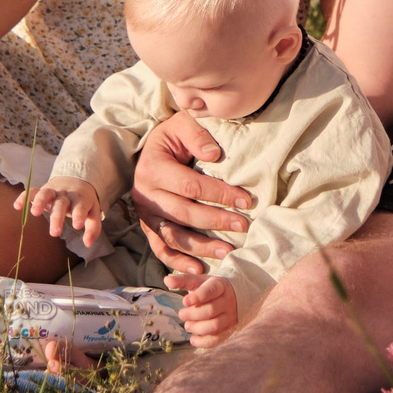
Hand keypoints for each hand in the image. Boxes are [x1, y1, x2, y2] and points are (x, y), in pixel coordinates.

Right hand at [28, 178, 104, 243]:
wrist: (76, 179)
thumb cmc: (84, 201)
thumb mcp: (93, 212)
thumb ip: (93, 228)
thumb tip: (88, 244)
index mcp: (81, 198)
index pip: (80, 206)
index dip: (79, 215)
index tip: (77, 226)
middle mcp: (66, 194)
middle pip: (61, 204)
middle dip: (57, 217)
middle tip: (55, 233)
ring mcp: (53, 191)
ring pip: (45, 194)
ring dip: (40, 202)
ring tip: (34, 213)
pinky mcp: (41, 190)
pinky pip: (31, 191)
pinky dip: (24, 197)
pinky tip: (17, 206)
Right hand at [128, 112, 251, 275]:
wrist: (150, 148)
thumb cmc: (173, 136)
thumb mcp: (182, 124)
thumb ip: (197, 135)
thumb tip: (214, 155)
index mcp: (152, 168)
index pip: (191, 186)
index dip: (220, 194)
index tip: (247, 201)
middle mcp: (145, 194)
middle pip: (184, 213)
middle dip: (216, 221)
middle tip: (244, 226)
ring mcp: (145, 214)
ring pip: (173, 236)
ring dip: (201, 247)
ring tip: (227, 252)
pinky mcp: (147, 227)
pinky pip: (160, 248)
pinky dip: (177, 262)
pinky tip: (199, 268)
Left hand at [179, 274, 238, 347]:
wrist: (232, 297)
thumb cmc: (209, 289)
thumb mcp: (198, 281)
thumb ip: (182, 280)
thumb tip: (167, 280)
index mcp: (219, 286)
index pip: (210, 291)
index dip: (198, 297)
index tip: (185, 301)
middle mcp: (227, 301)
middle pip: (211, 310)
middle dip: (192, 314)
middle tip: (182, 314)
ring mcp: (229, 317)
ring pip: (215, 326)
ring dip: (197, 328)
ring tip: (187, 326)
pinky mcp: (228, 330)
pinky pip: (218, 339)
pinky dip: (203, 342)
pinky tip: (193, 339)